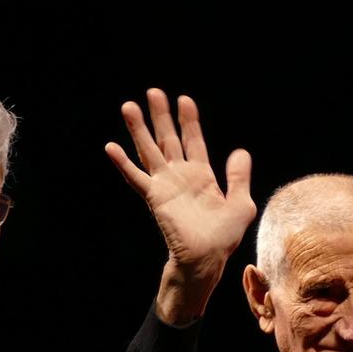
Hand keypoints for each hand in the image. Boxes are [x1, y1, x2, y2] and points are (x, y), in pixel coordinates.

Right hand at [104, 89, 255, 323]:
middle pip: (168, 138)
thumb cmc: (224, 238)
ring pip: (149, 150)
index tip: (184, 99)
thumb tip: (239, 151)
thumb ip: (238, 177)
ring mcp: (165, 185)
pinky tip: (111, 147)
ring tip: (129, 106)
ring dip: (138, 129)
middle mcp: (180, 176)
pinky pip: (136, 177)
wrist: (206, 259)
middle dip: (161, 116)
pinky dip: (123, 163)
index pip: (193, 141)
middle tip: (153, 92)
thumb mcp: (241, 204)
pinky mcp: (154, 197)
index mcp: (202, 175)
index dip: (189, 121)